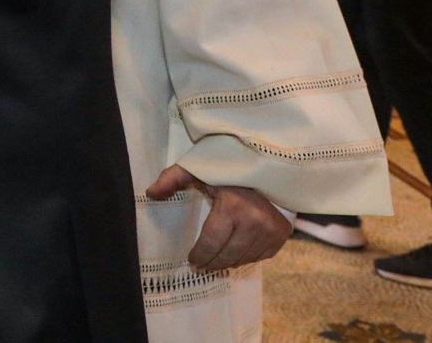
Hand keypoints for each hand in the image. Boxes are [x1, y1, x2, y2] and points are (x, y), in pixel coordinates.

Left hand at [146, 165, 291, 272]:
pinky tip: (235, 253)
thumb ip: (172, 178)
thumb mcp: (199, 168)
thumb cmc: (230, 169)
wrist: (271, 167)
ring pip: (243, 259)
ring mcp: (271, 232)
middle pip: (226, 256)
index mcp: (232, 208)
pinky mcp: (281, 236)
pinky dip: (245, 257)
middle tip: (201, 264)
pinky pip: (258, 256)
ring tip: (216, 260)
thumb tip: (150, 193)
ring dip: (227, 261)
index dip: (199, 255)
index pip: (210, 243)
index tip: (191, 259)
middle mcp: (254, 223)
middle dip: (211, 262)